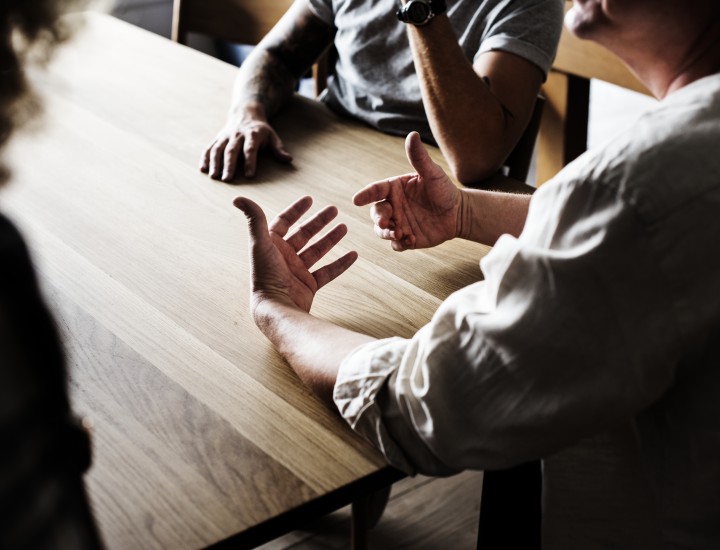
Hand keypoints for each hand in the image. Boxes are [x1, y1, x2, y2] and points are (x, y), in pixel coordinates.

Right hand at [201, 112, 292, 180]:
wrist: (245, 113)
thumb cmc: (261, 131)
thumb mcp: (272, 136)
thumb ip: (279, 149)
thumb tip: (288, 160)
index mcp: (252, 135)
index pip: (250, 149)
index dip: (250, 162)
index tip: (250, 176)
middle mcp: (237, 135)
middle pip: (231, 150)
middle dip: (229, 165)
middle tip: (227, 179)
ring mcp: (225, 136)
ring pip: (218, 149)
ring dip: (214, 163)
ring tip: (214, 177)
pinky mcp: (217, 139)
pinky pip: (209, 147)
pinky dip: (205, 158)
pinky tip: (203, 169)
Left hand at [234, 195, 357, 313]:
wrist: (276, 308)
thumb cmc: (265, 276)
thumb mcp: (259, 243)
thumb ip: (254, 219)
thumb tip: (238, 198)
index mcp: (271, 246)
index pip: (284, 222)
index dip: (296, 210)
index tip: (309, 199)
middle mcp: (284, 257)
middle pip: (304, 234)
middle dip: (319, 221)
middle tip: (334, 209)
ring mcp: (297, 272)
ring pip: (317, 251)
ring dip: (331, 239)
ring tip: (344, 227)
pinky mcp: (309, 286)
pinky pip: (328, 272)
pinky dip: (341, 264)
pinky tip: (353, 255)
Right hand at [353, 132, 460, 250]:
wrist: (458, 213)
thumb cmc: (444, 190)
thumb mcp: (432, 173)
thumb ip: (419, 158)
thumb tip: (412, 134)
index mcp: (394, 189)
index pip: (375, 190)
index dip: (365, 194)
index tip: (356, 200)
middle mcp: (393, 206)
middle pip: (376, 213)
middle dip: (378, 218)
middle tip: (386, 223)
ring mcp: (398, 223)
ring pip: (382, 231)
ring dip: (387, 233)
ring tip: (400, 234)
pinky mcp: (406, 239)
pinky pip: (396, 244)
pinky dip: (399, 244)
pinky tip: (411, 240)